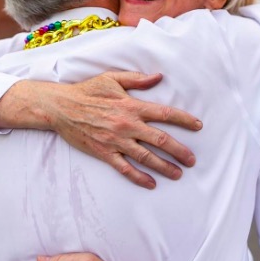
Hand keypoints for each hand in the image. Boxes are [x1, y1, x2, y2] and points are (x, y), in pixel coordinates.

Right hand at [16, 71, 201, 188]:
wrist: (61, 108)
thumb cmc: (88, 91)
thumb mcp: (112, 78)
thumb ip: (137, 79)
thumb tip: (159, 77)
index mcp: (131, 105)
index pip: (164, 113)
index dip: (184, 120)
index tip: (198, 126)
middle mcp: (127, 125)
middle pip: (160, 139)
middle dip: (179, 150)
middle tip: (192, 159)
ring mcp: (116, 141)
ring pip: (146, 157)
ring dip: (164, 166)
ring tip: (178, 173)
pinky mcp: (104, 153)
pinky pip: (125, 169)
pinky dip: (139, 177)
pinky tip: (151, 183)